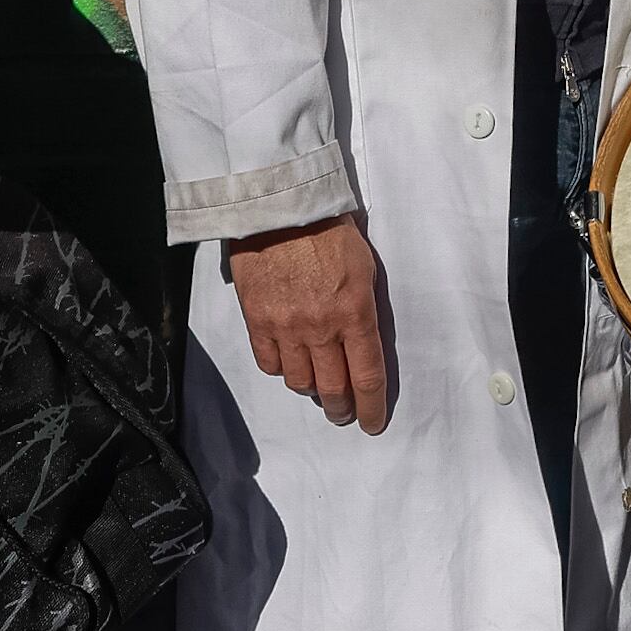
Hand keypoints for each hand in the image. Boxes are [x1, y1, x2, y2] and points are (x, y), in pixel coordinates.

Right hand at [229, 213, 390, 430]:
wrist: (280, 207)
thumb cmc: (329, 229)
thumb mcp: (364, 266)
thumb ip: (364, 308)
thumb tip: (363, 341)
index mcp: (356, 313)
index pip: (368, 376)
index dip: (371, 407)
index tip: (372, 423)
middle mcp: (322, 328)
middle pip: (333, 388)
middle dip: (342, 408)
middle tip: (344, 413)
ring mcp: (286, 327)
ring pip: (299, 380)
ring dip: (311, 388)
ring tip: (316, 385)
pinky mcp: (257, 321)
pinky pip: (269, 364)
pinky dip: (280, 368)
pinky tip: (287, 362)